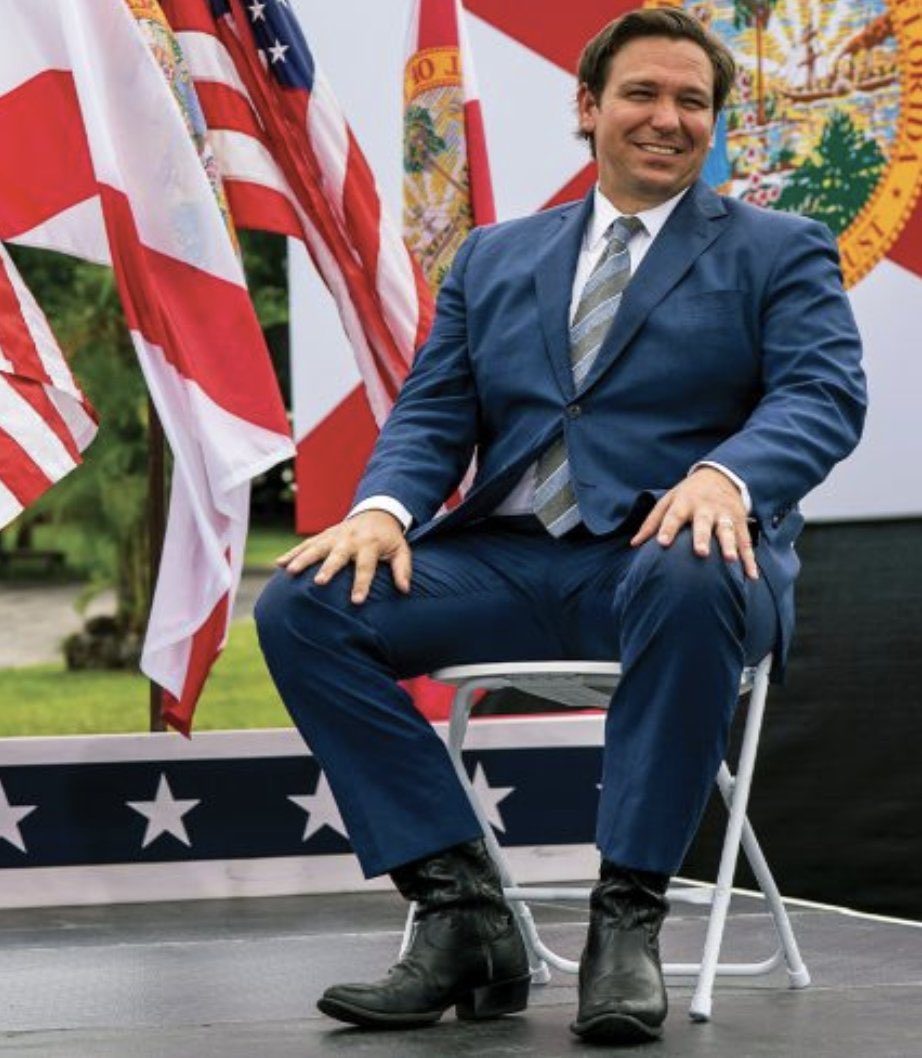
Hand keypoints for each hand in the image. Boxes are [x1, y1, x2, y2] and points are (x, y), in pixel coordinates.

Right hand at [275, 510, 411, 603]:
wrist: (376, 512)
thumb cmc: (389, 538)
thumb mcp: (401, 550)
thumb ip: (403, 569)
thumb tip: (405, 590)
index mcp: (370, 544)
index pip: (366, 566)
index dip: (361, 583)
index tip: (357, 601)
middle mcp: (350, 539)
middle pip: (338, 555)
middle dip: (328, 568)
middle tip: (319, 582)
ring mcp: (334, 536)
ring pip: (316, 548)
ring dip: (302, 559)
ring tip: (290, 572)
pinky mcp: (324, 535)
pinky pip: (306, 544)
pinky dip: (292, 553)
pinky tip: (279, 563)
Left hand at [630, 467, 757, 579]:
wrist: (721, 476)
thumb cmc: (688, 494)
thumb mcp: (668, 500)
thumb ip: (652, 522)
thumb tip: (633, 544)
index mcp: (685, 502)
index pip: (674, 515)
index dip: (668, 529)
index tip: (662, 543)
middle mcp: (706, 508)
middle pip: (704, 523)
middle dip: (702, 537)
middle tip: (700, 553)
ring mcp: (725, 515)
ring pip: (728, 531)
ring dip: (730, 545)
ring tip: (729, 560)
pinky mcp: (740, 522)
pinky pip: (745, 542)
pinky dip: (749, 559)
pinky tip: (751, 575)